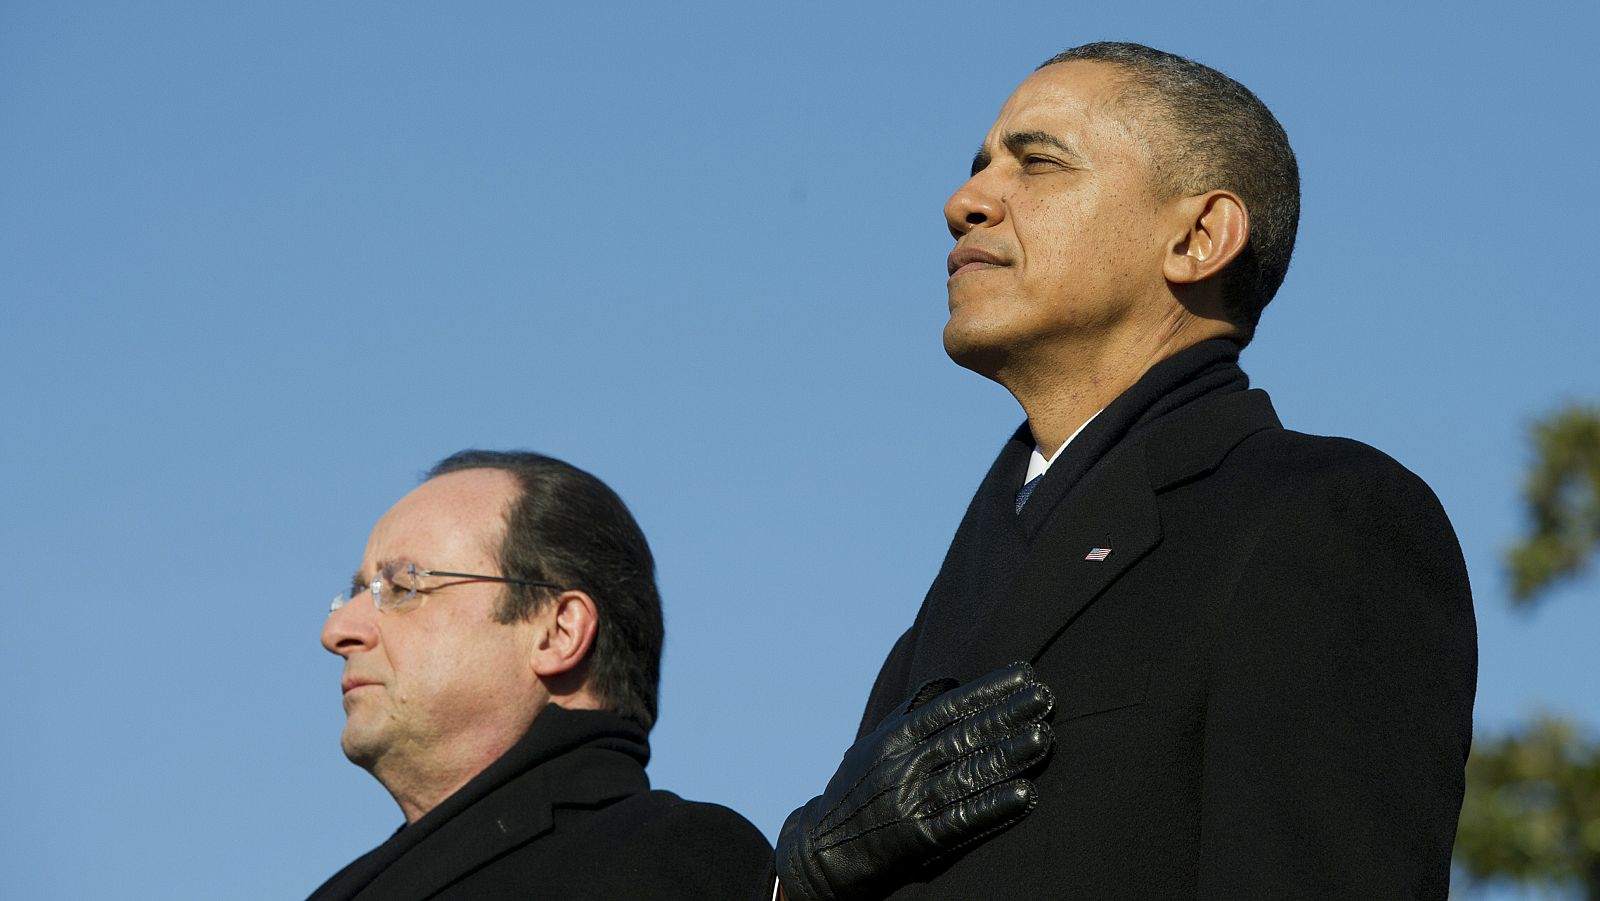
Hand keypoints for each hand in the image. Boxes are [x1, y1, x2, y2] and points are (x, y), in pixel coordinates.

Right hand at [777, 662, 1053, 900]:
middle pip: (964, 735)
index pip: (950, 707)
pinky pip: (962, 820)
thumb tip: (950, 683)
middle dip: (1008, 715)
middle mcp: (903, 765)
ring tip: (1044, 737)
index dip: (989, 689)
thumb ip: (911, 714)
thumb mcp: (873, 745)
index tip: (1024, 674)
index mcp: (895, 738)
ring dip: (1009, 755)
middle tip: (1045, 698)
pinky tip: (1025, 793)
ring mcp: (910, 801)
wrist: (819, 851)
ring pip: (968, 773)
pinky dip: (994, 807)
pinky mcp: (917, 840)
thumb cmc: (856, 792)